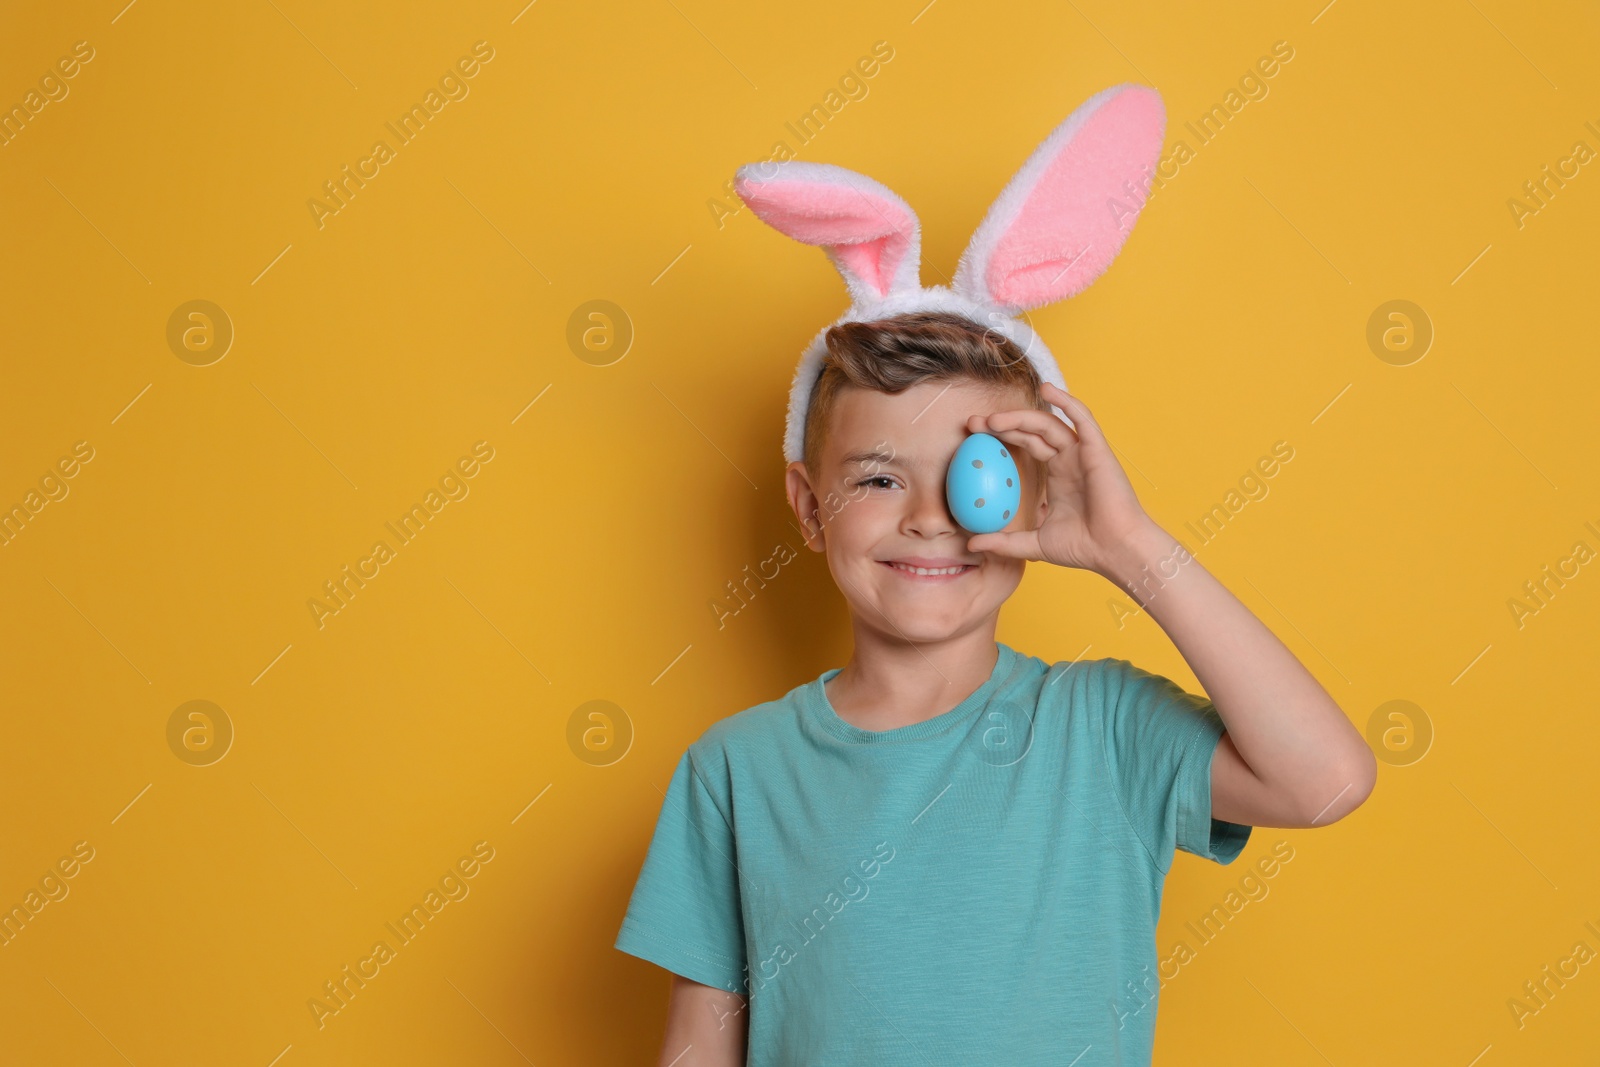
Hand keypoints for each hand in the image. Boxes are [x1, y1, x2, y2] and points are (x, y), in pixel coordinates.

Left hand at [962, 382, 1151, 574]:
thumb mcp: (1034, 544)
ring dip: (1020, 417)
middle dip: (1002, 423)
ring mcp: (1083, 452)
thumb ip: (1005, 542)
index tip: (972, 435)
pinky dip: (1067, 402)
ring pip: (1048, 423)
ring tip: (993, 420)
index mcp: (1057, 474)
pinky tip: (1048, 389)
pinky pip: (1082, 419)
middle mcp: (1069, 458)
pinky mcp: (1097, 450)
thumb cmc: (1083, 547)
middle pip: (1031, 430)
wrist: (1116, 551)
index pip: (1025, 444)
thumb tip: (972, 544)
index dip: (1000, 436)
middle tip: (973, 424)